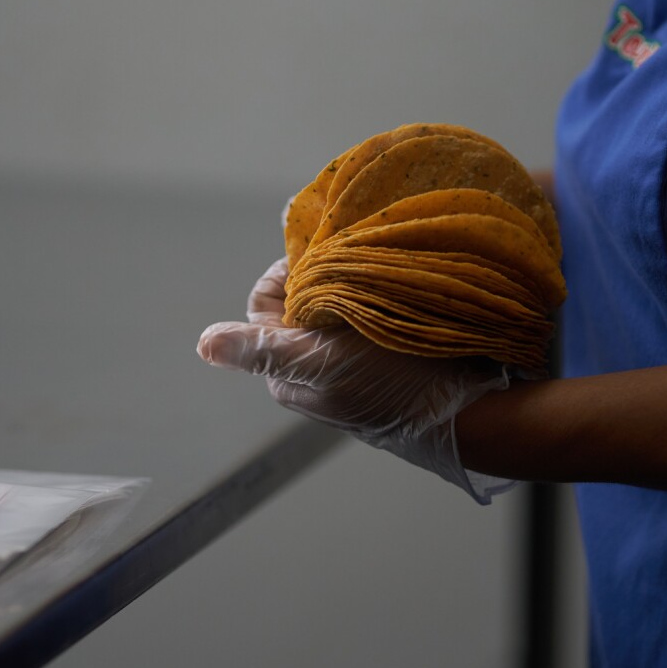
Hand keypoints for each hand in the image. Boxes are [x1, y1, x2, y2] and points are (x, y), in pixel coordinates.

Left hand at [198, 257, 515, 502]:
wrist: (462, 411)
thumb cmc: (388, 383)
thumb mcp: (317, 360)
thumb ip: (260, 347)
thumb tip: (204, 344)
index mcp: (286, 372)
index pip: (266, 301)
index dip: (287, 272)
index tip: (321, 257)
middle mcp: (313, 370)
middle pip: (301, 301)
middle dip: (323, 276)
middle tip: (354, 259)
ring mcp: (350, 367)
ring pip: (337, 306)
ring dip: (354, 284)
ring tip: (377, 272)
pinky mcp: (385, 362)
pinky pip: (370, 317)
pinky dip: (378, 299)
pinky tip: (397, 290)